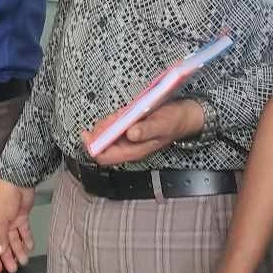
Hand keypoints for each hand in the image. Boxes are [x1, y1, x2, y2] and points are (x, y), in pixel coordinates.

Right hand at [0, 179, 35, 272]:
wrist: (19, 181)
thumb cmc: (3, 196)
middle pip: (2, 245)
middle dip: (7, 258)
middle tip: (13, 269)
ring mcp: (9, 222)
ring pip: (13, 240)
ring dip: (18, 251)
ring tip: (23, 260)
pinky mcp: (20, 218)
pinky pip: (23, 232)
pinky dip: (26, 240)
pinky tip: (29, 247)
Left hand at [82, 99, 204, 166]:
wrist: (185, 116)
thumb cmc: (174, 121)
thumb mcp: (162, 124)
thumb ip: (146, 130)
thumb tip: (131, 134)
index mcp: (134, 151)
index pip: (105, 157)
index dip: (93, 147)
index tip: (88, 134)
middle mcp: (129, 148)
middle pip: (102, 147)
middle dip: (97, 134)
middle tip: (104, 120)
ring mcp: (129, 139)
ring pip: (107, 137)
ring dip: (105, 127)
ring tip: (115, 116)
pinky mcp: (130, 130)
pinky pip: (114, 128)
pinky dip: (111, 122)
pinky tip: (118, 115)